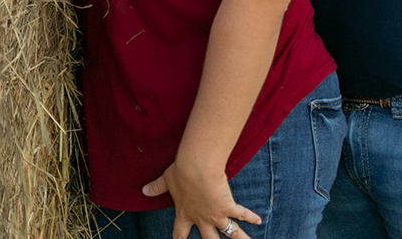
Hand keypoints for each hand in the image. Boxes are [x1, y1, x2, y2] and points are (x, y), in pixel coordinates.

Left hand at [141, 157, 261, 238]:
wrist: (195, 169)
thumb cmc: (179, 172)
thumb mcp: (165, 180)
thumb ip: (155, 188)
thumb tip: (143, 190)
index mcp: (185, 213)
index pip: (180, 232)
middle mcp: (201, 218)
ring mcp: (215, 214)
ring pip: (230, 233)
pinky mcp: (227, 207)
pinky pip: (241, 214)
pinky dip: (250, 217)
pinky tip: (258, 221)